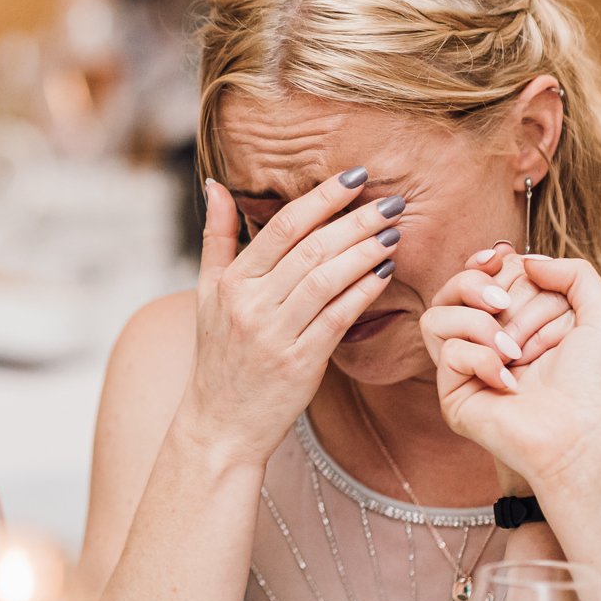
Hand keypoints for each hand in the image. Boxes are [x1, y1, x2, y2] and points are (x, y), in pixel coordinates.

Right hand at [184, 169, 403, 468]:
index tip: (355, 176)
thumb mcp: (206, 293)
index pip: (282, 227)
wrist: (220, 424)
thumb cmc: (218, 355)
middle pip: (311, 249)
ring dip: (365, 251)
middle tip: (390, 201)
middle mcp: (251, 305)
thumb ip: (216, 237)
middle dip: (355, 220)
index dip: (322, 197)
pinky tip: (386, 273)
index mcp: (231, 282)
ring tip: (393, 232)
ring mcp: (275, 335)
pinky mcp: (300, 364)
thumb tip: (216, 183)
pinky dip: (364, 291)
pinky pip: (338, 318)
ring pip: (327, 279)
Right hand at [420, 255, 600, 488]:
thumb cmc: (595, 383)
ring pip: (436, 315)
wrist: (582, 432)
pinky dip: (481, 359)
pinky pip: (447, 352)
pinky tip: (508, 381)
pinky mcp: (453, 393)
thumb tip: (526, 260)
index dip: (482, 263)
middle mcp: (488, 342)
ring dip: (477, 323)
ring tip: (513, 349)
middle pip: (453, 288)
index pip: (480, 277)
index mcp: (518, 322)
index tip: (499, 258)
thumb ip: (574, 272)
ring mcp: (467, 368)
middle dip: (481, 286)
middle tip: (503, 302)